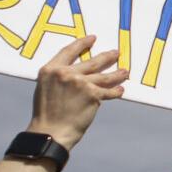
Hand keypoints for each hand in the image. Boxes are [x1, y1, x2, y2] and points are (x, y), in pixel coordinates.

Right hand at [27, 35, 129, 149]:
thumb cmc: (47, 115)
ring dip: (116, 74)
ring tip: (125, 71)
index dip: (82, 43)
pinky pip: (108, 91)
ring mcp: (80, 83)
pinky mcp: (92, 94)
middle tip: (116, 53)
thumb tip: (77, 74)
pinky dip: (115, 91)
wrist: (51, 132)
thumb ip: (59, 78)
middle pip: (91, 62)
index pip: (69, 51)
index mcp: (50, 70)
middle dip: (106, 57)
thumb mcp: (45, 89)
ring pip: (103, 76)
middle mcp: (66, 73)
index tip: (92, 38)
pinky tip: (120, 90)